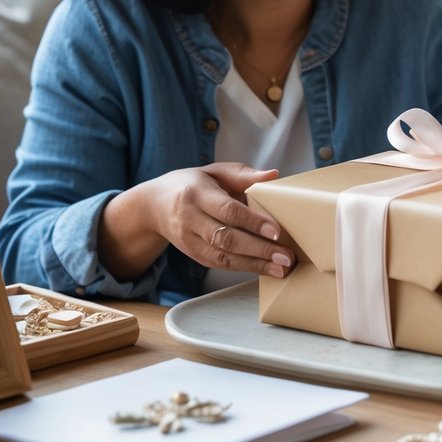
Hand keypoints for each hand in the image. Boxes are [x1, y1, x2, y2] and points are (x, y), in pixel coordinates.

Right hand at [101, 162, 293, 281]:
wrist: (154, 206)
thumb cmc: (194, 184)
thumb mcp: (215, 171)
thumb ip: (244, 174)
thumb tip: (273, 175)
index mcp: (196, 194)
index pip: (227, 210)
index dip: (252, 221)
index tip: (277, 231)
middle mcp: (190, 219)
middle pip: (226, 237)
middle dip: (259, 249)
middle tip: (287, 257)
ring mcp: (189, 240)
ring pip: (223, 256)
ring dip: (255, 264)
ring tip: (282, 269)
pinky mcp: (194, 255)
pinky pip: (220, 264)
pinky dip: (244, 268)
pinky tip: (265, 269)